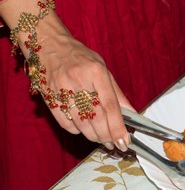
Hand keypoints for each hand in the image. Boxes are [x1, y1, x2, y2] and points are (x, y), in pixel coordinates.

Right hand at [37, 27, 133, 150]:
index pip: (110, 105)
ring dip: (93, 136)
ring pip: (80, 123)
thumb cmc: (80, 57)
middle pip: (95, 117)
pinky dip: (76, 131)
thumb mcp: (103, 68)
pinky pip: (65, 122)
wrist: (48, 45)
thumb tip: (132, 113)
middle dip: (107, 135)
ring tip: (102, 139)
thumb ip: (116, 93)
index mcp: (96, 72)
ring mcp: (61, 89)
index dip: (118, 127)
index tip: (124, 141)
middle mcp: (79, 80)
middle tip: (114, 143)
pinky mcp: (48, 97)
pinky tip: (84, 129)